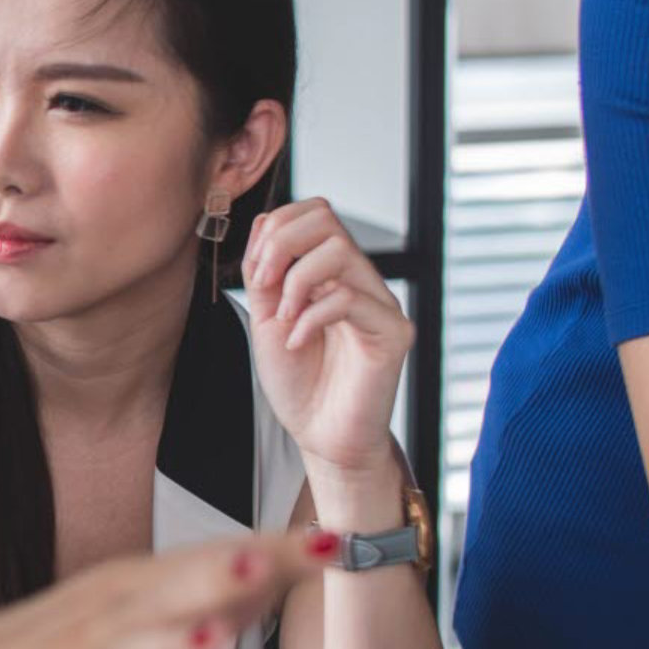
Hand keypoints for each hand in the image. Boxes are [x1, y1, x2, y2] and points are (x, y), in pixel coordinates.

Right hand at [0, 532, 336, 648]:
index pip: (209, 559)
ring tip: (211, 640)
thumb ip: (201, 592)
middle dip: (215, 574)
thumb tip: (280, 566)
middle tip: (263, 559)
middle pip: (168, 593)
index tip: (333, 541)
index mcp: (128, 588)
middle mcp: (108, 625)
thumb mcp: (121, 606)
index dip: (273, 551)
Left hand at [240, 199, 412, 475]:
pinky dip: (310, 317)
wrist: (321, 436)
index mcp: (331, 272)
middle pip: (327, 217)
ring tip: (283, 318)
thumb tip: (265, 223)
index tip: (255, 273)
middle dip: (281, 244)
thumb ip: (265, 273)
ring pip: (340, 250)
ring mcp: (380, 303)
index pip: (313, 212)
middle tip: (264, 286)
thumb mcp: (267, 319)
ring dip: (296, 280)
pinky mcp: (393, 333)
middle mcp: (360, 279)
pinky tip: (296, 343)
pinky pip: (350, 298)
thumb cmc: (299, 382)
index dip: (276, 229)